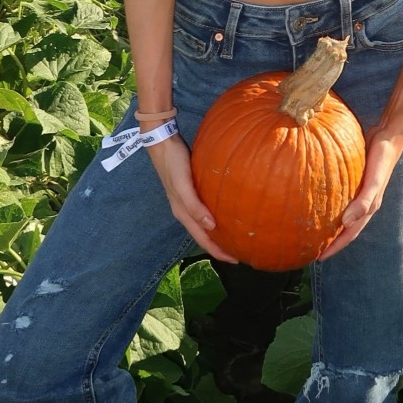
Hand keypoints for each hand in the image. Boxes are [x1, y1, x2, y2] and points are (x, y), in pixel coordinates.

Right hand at [145, 134, 237, 263]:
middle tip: (240, 252)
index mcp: (183, 213)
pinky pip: (205, 209)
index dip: (217, 251)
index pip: (202, 239)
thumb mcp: (183, 185)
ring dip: (217, 233)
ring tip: (234, 237)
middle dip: (219, 246)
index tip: (235, 260)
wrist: (162, 142)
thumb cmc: (173, 163)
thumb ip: (194, 206)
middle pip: (204, 234)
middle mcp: (185, 210)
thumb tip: (211, 226)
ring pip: (203, 224)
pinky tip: (225, 213)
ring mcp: (187, 201)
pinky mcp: (191, 190)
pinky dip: (215, 217)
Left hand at [317, 127, 402, 259]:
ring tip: (311, 230)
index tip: (318, 258)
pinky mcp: (353, 181)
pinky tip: (315, 200)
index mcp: (368, 208)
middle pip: (345, 228)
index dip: (335, 247)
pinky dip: (328, 203)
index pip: (350, 234)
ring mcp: (358, 193)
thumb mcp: (374, 180)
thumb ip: (364, 201)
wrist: (388, 136)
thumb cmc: (382, 158)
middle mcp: (363, 203)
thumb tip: (347, 223)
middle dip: (330, 241)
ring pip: (342, 214)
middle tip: (310, 248)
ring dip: (329, 224)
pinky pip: (339, 197)